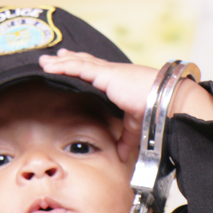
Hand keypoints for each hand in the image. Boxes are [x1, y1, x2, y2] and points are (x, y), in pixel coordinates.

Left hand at [39, 49, 212, 160]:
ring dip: (61, 61)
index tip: (71, 62)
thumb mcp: (135, 128)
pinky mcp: (107, 74)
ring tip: (45, 61)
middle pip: (86, 62)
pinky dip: (64, 65)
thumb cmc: (157, 111)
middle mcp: (113, 73)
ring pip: (79, 63)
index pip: (97, 71)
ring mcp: (109, 72)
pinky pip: (80, 67)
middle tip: (54, 56)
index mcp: (119, 82)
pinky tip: (52, 65)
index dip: (83, 66)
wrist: (168, 102)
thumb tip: (121, 156)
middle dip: (69, 58)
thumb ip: (126, 140)